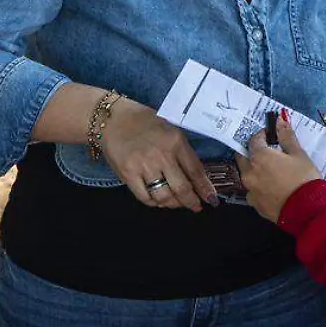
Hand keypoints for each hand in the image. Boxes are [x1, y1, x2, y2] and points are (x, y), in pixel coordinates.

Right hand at [100, 98, 217, 210]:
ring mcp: (143, 166)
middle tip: (195, 206)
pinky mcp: (127, 174)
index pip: (195, 171)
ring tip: (176, 203)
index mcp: (176, 142)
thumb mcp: (171, 130)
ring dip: (173, 204)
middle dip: (191, 201)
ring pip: (164, 196)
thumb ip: (183, 151)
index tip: (211, 199)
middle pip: (181, 188)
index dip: (205, 188)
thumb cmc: (145, 122)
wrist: (114, 119)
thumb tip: (196, 176)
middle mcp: (162, 156)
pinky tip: (158, 200)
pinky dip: (154, 203)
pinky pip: (144, 197)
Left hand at [236, 113, 322, 224]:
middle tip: (268, 151)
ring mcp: (249, 190)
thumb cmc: (304, 178)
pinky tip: (273, 187)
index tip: (272, 135)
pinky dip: (259, 185)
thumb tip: (280, 119)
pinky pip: (253, 190)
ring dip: (254, 169)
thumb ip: (286, 137)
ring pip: (246, 174)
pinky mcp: (254, 204)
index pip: (254, 139)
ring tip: (272, 170)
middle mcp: (248, 172)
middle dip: (252, 151)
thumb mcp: (299, 154)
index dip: (263, 135)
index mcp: (259, 157)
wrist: (306, 210)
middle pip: (243, 156)